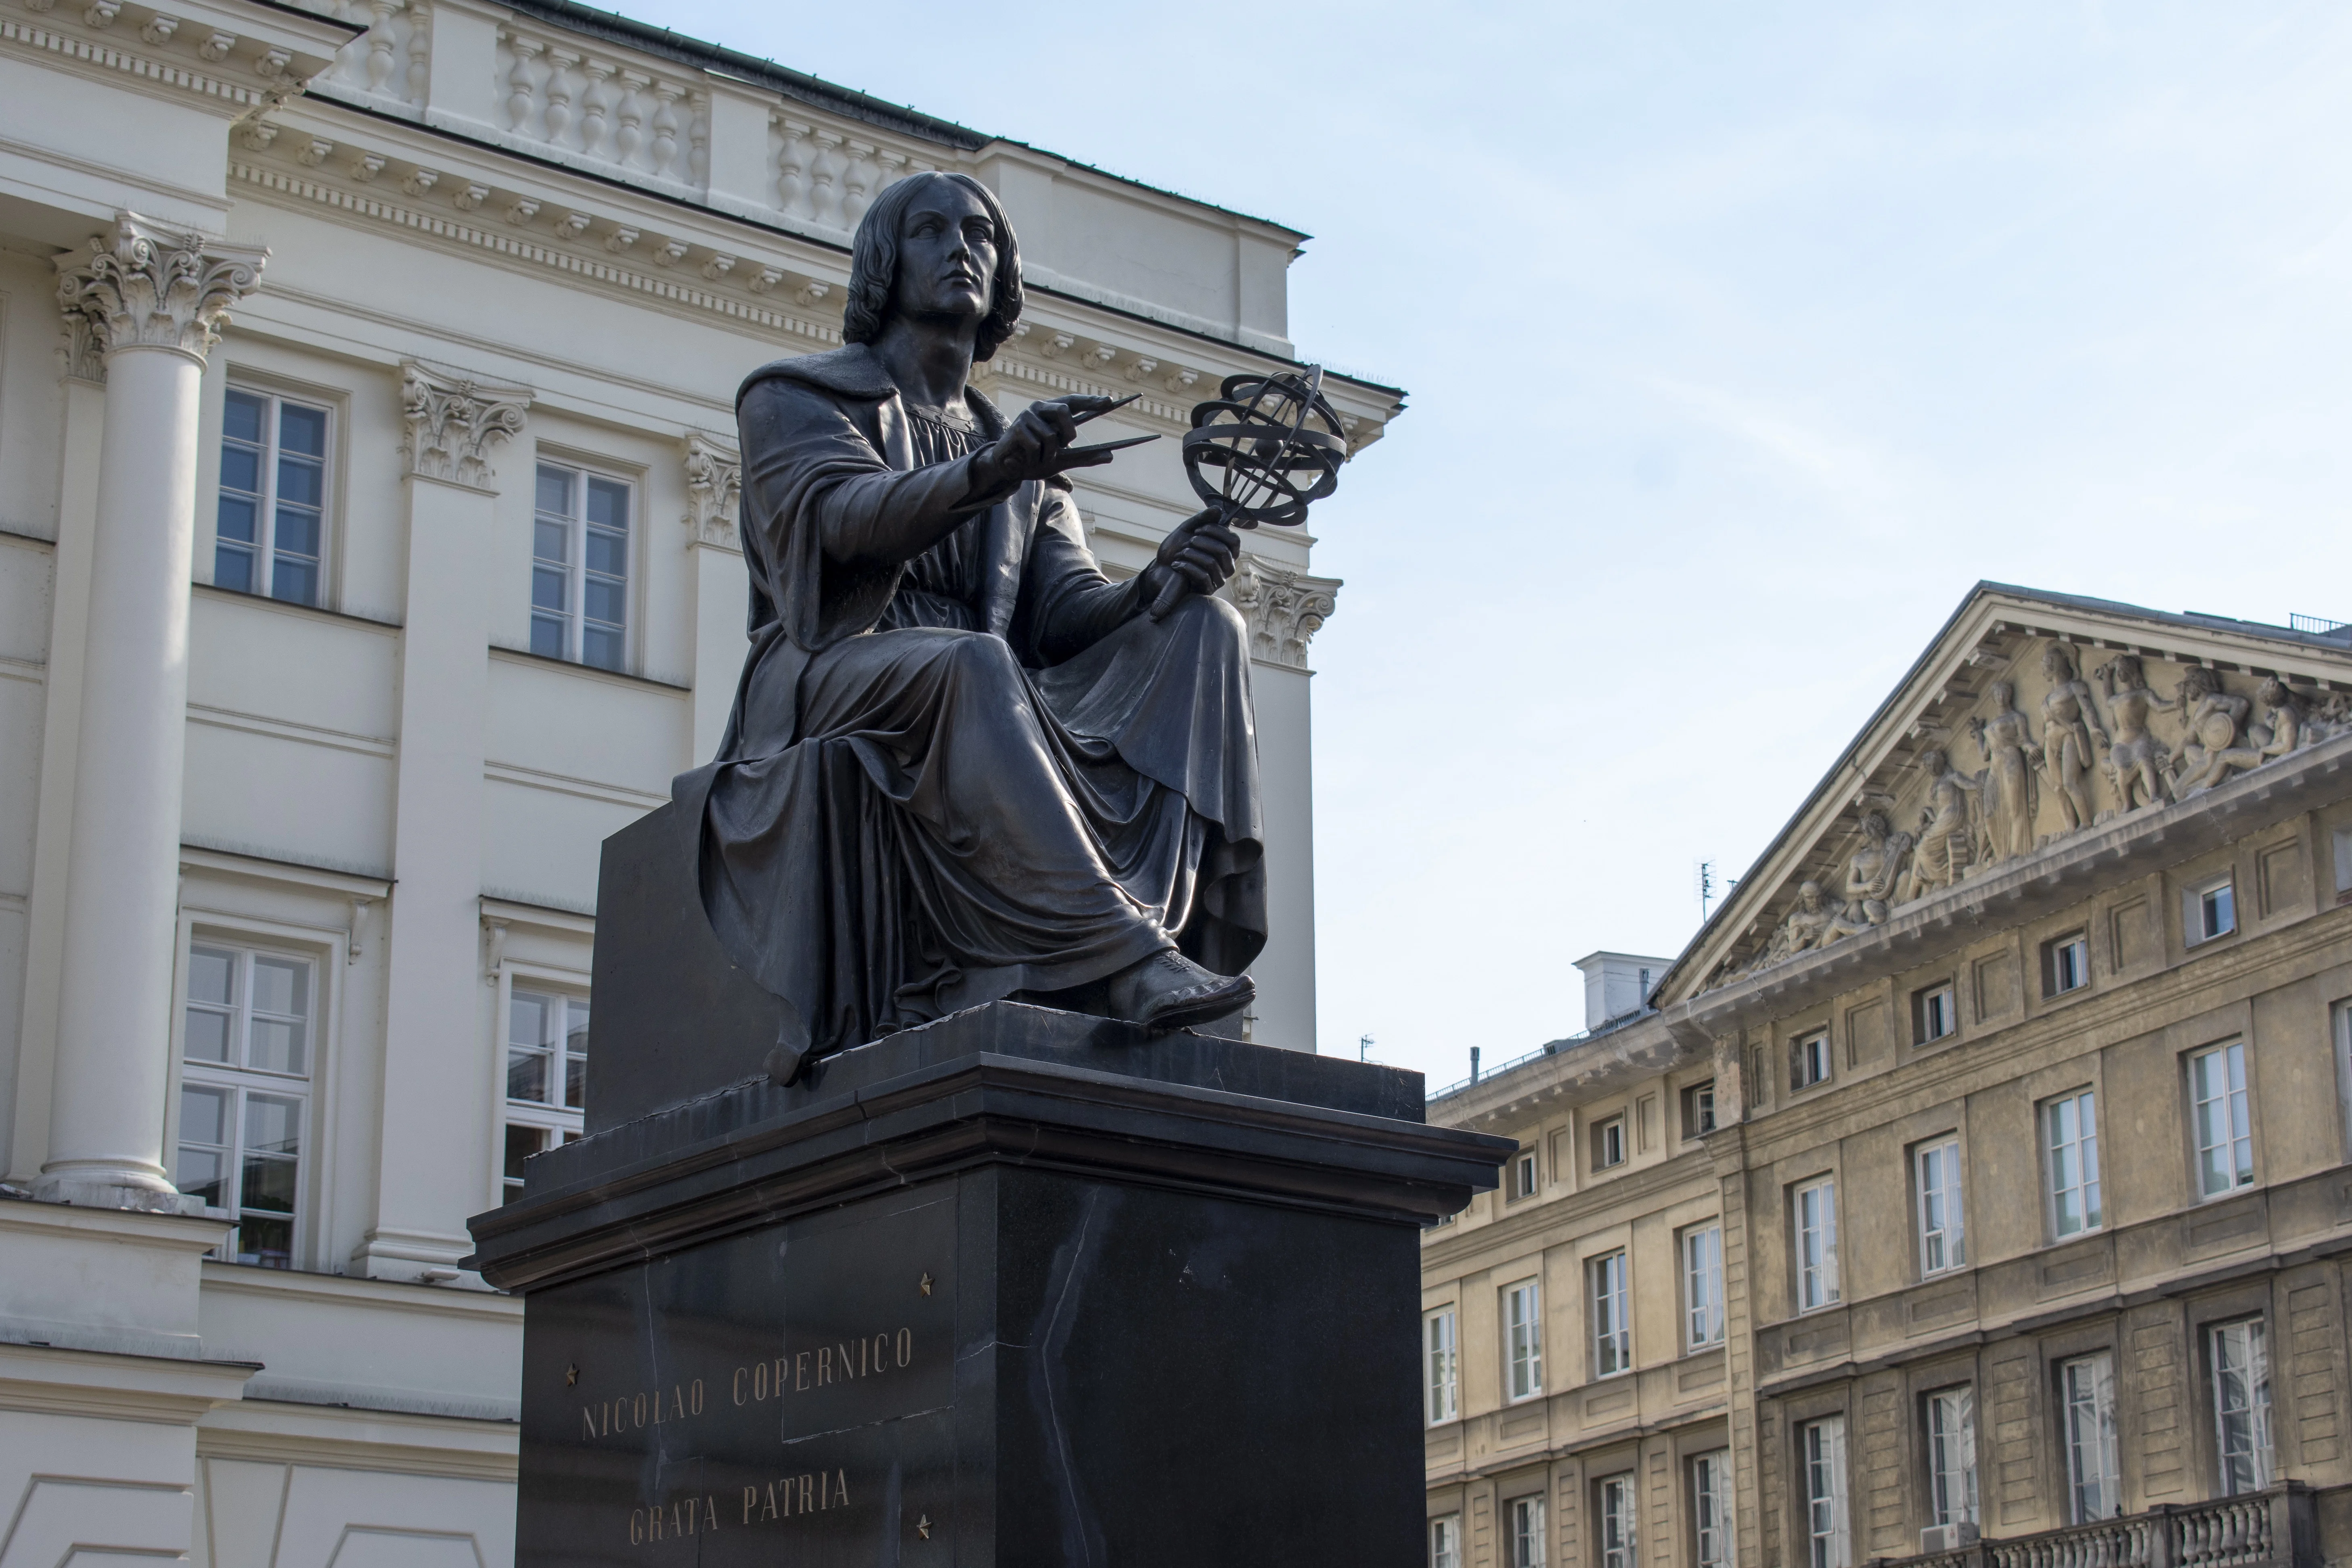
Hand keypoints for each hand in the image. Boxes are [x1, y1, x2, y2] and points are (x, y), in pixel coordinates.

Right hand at [968, 396, 1126, 491]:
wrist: (1009, 469)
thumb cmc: (1037, 459)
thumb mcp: (1064, 459)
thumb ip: (1085, 457)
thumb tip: (1110, 455)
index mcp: (1052, 411)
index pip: (1074, 401)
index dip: (1090, 400)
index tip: (1109, 401)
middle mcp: (1040, 408)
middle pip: (1064, 409)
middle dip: (1068, 432)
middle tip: (1064, 445)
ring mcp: (1027, 416)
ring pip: (1051, 435)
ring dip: (1048, 454)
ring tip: (1039, 457)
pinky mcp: (1017, 428)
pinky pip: (1036, 445)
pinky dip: (1036, 458)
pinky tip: (1028, 458)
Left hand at [1142, 506, 1241, 610]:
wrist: (1160, 570)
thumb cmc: (1176, 551)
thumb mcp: (1187, 530)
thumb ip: (1203, 519)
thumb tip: (1218, 509)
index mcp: (1226, 551)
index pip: (1234, 541)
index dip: (1217, 532)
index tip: (1198, 529)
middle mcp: (1226, 566)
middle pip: (1223, 551)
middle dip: (1202, 542)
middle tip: (1188, 542)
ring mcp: (1218, 579)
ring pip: (1211, 562)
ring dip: (1191, 554)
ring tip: (1180, 554)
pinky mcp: (1207, 590)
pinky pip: (1202, 576)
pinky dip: (1187, 567)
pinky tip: (1176, 564)